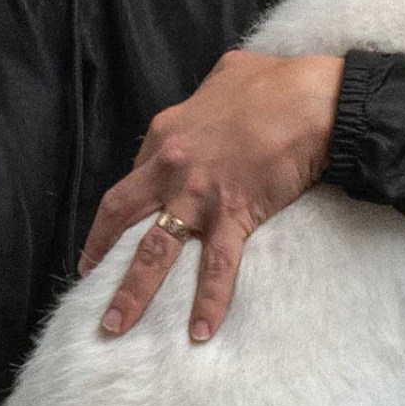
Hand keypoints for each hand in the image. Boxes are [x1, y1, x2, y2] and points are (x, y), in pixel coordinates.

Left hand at [78, 51, 344, 341]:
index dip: (124, 208)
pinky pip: (217, 267)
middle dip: (101, 253)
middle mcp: (170, 167)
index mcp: (166, 133)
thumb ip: (210, 92)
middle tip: (88, 285)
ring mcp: (199, 195)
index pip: (134, 176)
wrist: (315, 101)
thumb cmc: (278, 82)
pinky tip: (201, 331)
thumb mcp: (229, 74)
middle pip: (122, 217)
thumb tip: (220, 95)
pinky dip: (209, 301)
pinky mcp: (234, 216)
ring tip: (115, 326)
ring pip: (154, 251)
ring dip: (132, 292)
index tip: (118, 230)